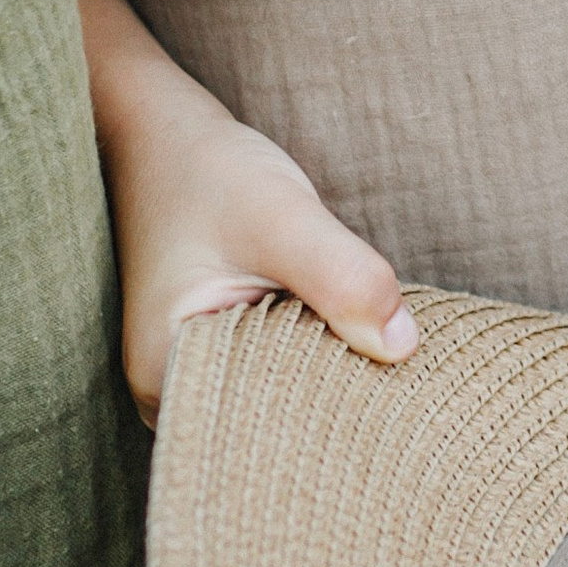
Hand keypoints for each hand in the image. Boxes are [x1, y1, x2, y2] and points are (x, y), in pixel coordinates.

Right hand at [112, 83, 415, 427]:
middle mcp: (169, 392)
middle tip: (400, 372)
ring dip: (329, 373)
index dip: (335, 413)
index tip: (393, 388)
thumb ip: (340, 276)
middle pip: (273, 423)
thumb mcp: (280, 217)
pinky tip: (349, 333)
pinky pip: (277, 373)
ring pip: (280, 398)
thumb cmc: (209, 172)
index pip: (265, 430)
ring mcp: (193, 374)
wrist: (164, 135)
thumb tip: (403, 347)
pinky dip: (316, 354)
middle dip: (337, 397)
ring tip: (374, 348)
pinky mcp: (218, 352)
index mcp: (164, 375)